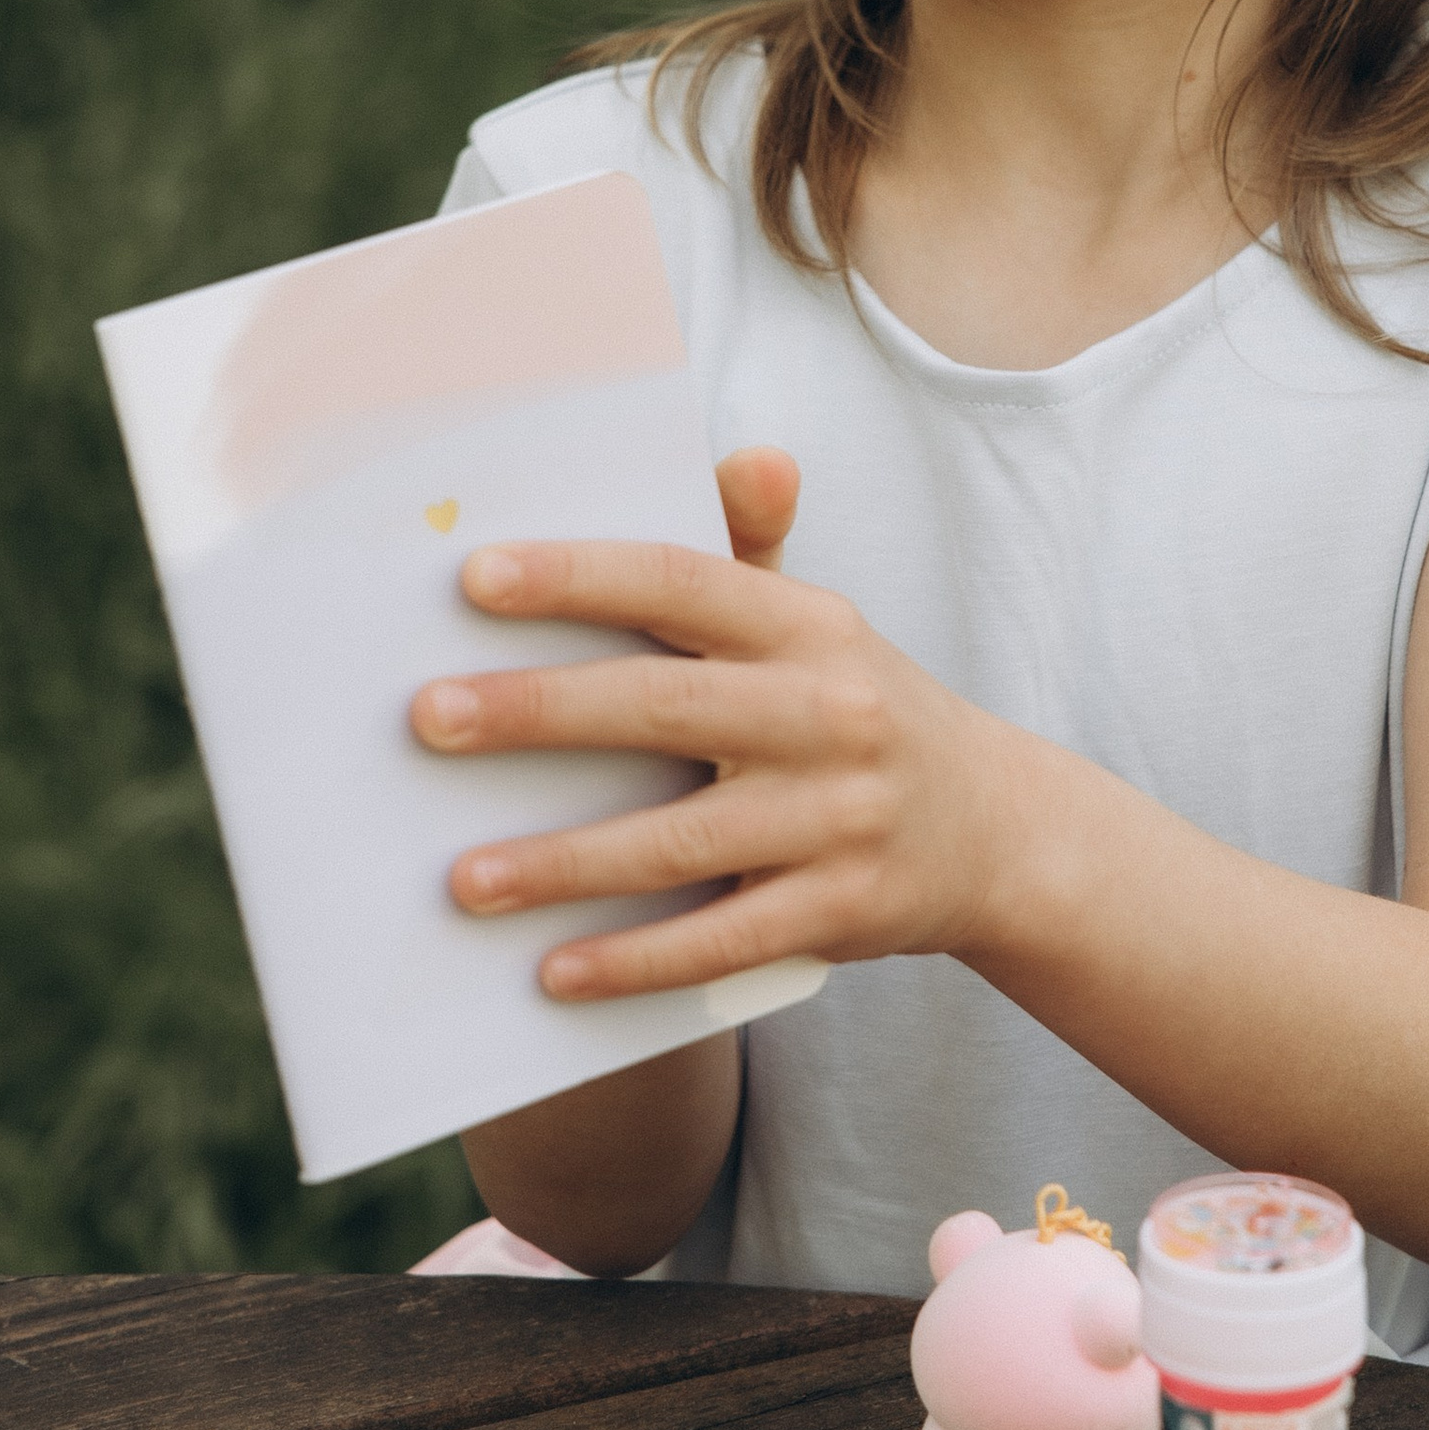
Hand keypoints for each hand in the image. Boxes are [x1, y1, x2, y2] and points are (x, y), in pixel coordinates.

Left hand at [410, 444, 1030, 998]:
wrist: (998, 831)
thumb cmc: (862, 712)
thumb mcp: (820, 626)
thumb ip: (755, 551)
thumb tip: (749, 456)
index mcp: (809, 627)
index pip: (683, 583)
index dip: (579, 577)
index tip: (474, 579)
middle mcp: (830, 714)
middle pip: (663, 707)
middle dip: (538, 710)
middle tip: (430, 717)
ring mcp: (837, 819)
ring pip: (680, 841)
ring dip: (564, 863)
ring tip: (463, 878)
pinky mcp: (838, 913)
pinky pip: (720, 943)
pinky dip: (634, 962)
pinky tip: (553, 973)